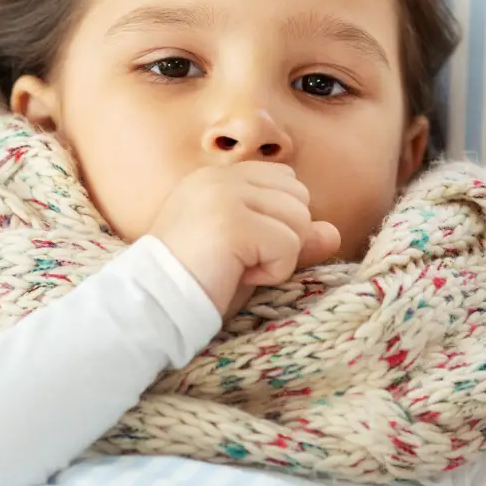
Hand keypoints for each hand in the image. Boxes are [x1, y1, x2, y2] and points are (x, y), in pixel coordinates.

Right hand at [149, 164, 341, 313]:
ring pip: (299, 220)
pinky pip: (288, 245)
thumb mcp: (251, 257)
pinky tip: (236, 275)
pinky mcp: (232, 221)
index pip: (286, 182)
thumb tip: (333, 232)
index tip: (242, 248)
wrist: (152, 308)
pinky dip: (272, 271)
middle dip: (284, 237)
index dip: (279, 222)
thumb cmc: (198, 284)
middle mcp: (220, 178)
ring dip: (278, 256)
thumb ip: (292, 238)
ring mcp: (224, 195)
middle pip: (299, 198)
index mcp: (217, 178)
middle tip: (241, 261)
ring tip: (238, 268)